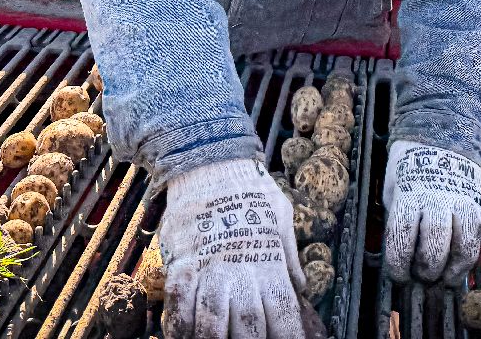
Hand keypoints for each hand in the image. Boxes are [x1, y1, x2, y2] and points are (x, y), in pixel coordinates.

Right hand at [160, 158, 306, 337]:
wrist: (210, 159)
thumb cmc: (250, 186)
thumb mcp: (281, 216)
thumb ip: (288, 256)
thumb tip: (301, 288)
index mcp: (269, 262)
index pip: (283, 313)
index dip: (286, 336)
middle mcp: (240, 271)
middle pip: (249, 326)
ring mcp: (208, 269)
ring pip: (212, 322)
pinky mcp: (181, 263)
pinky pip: (179, 305)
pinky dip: (181, 328)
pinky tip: (184, 337)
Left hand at [382, 141, 480, 285]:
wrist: (444, 143)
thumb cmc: (413, 176)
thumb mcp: (395, 194)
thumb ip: (400, 225)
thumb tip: (403, 265)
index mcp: (409, 197)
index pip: (401, 240)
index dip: (399, 266)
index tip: (400, 276)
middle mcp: (439, 200)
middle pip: (434, 249)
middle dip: (427, 271)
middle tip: (424, 277)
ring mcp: (466, 203)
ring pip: (464, 250)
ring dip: (453, 271)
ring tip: (445, 278)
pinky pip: (480, 240)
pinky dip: (471, 254)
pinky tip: (460, 256)